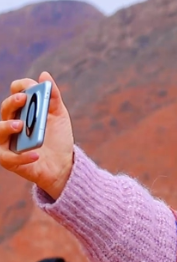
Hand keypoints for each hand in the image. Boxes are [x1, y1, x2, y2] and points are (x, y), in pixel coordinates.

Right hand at [0, 72, 74, 199]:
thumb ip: (53, 97)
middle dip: (12, 103)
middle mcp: (11, 123)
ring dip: (6, 127)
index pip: (15, 93)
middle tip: (23, 99)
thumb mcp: (59, 116)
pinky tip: (35, 154)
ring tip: (20, 125)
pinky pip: (9, 157)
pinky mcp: (10, 160)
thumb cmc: (58, 138)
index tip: (30, 86)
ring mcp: (8, 141)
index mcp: (22, 110)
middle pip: (5, 109)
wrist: (64, 164)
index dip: (20, 88)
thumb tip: (44, 75)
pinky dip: (22, 156)